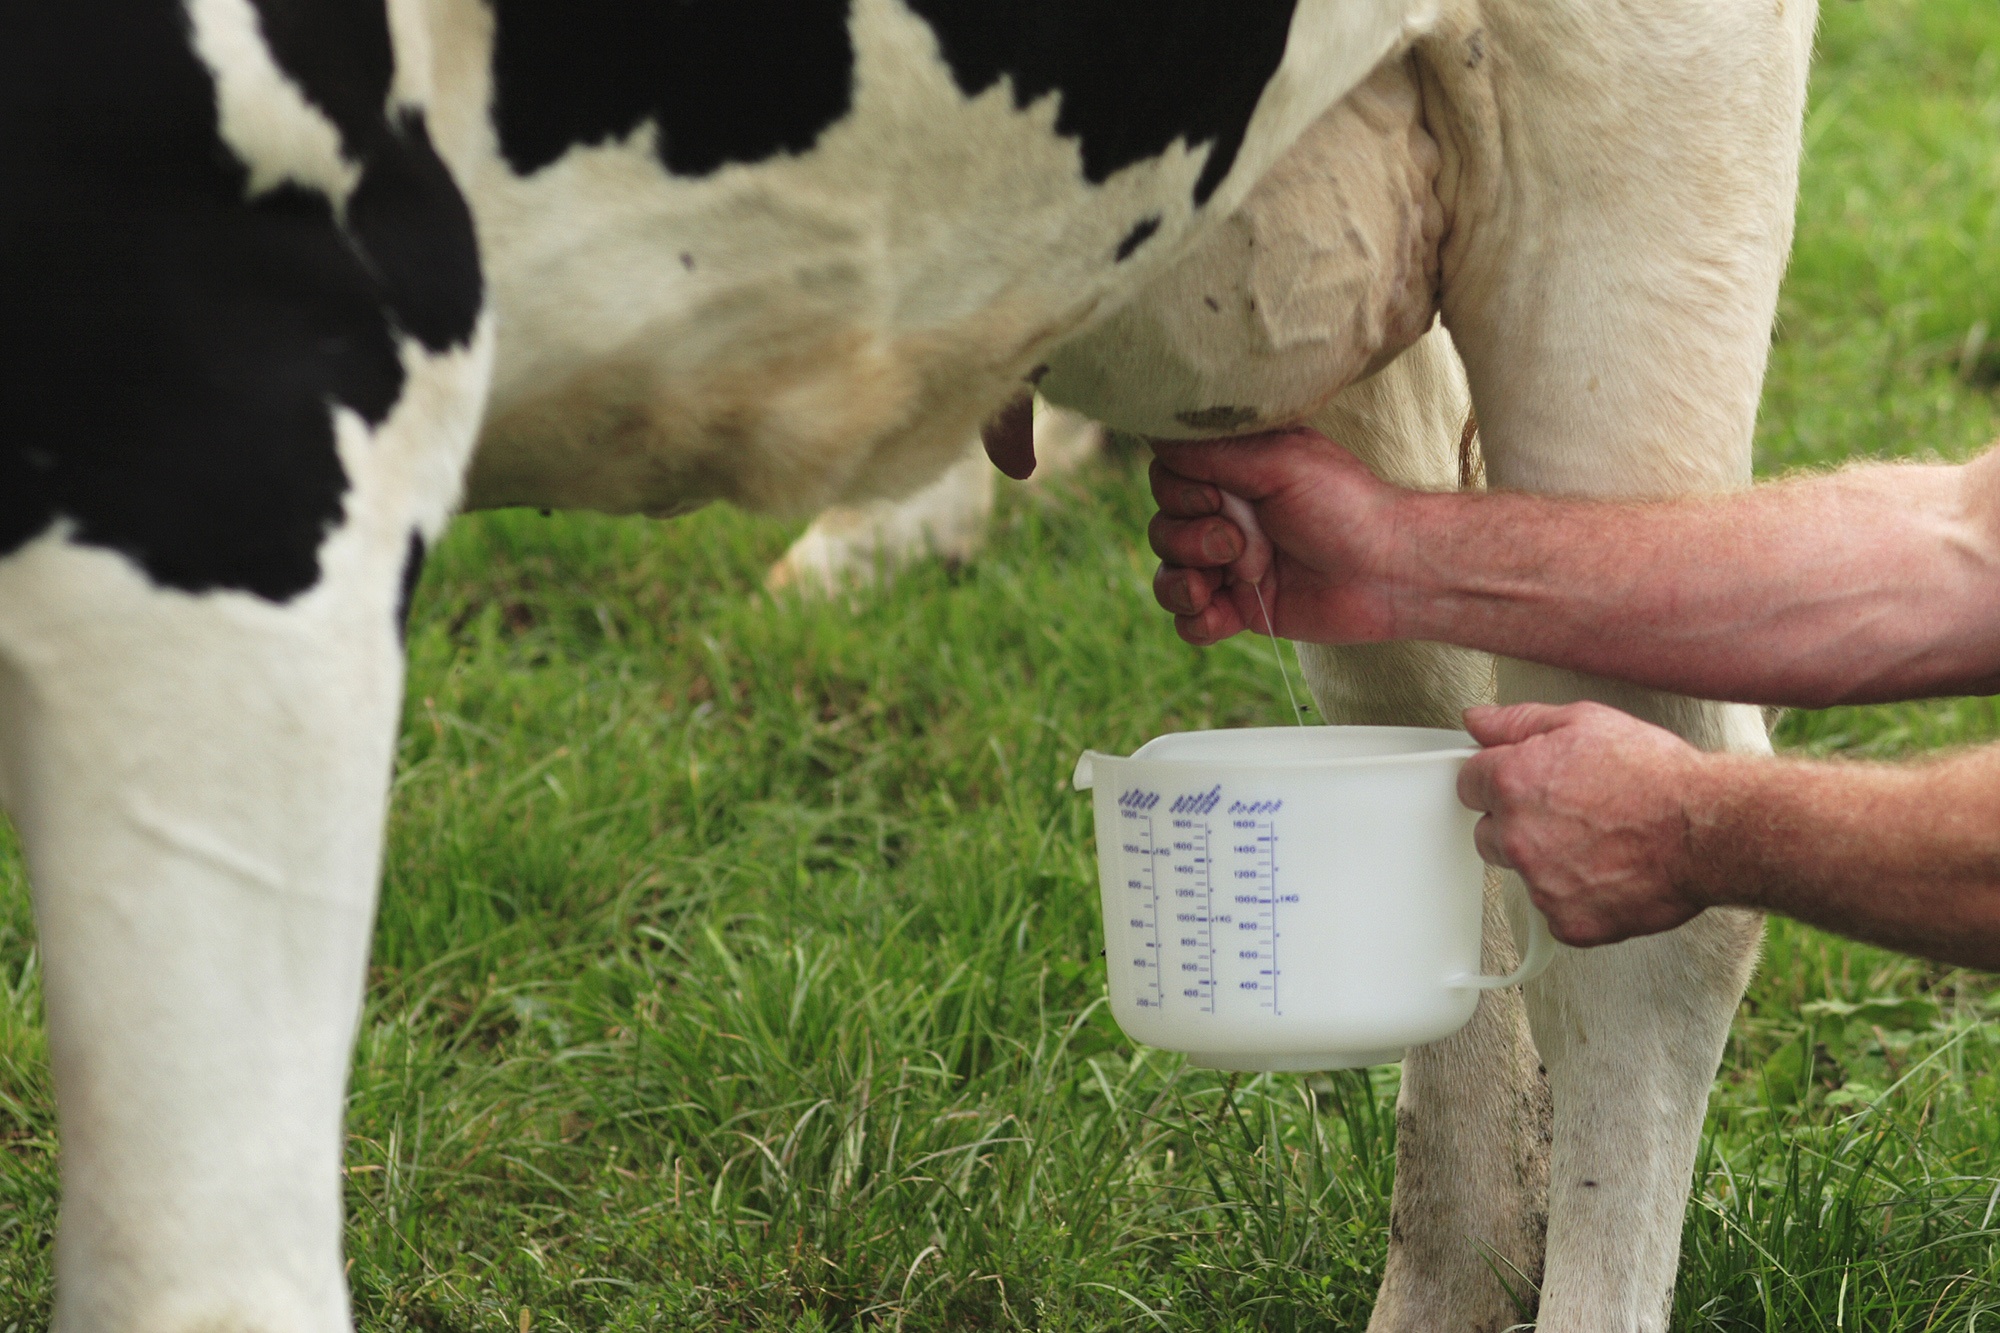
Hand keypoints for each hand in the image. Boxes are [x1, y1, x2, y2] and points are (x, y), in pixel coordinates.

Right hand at [1147, 429, 1406, 644]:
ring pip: (1168, 575)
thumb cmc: (1346, 507)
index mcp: (1235, 473)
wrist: (1388, 575)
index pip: (1166, 477)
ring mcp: (1230, 565)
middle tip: (1242, 543)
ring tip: (1229, 582)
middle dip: (1191, 540)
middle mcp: (1227, 516)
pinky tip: (1224, 615)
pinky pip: (1188, 621)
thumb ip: (1214, 451)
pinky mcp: (1239, 609)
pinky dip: (1197, 621)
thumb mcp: (1279, 462)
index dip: (1180, 493)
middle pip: (1161, 527)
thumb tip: (1156, 437)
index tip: (1218, 498)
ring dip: (1186, 582)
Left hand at [1457, 702, 1714, 946]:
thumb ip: (1517, 723)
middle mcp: (1517, 836)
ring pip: (1525, 874)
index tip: (1527, 785)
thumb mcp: (1583, 721)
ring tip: (1602, 843)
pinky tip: (1612, 873)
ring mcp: (1541, 884)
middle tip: (1571, 815)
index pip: (1468, 786)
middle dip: (1518, 825)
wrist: (1709, 829)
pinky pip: (1557, 911)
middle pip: (1489, 835)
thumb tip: (1476, 721)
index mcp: (1511, 783)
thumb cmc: (1655, 774)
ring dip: (1550, 863)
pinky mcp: (1568, 922)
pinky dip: (1579, 898)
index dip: (1498, 782)